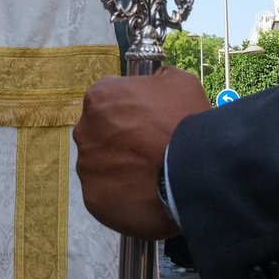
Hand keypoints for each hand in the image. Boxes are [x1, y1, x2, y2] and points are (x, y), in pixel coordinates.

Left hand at [72, 66, 209, 239]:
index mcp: (99, 98)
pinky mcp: (94, 199)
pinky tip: (145, 194)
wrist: (193, 170)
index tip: (147, 122)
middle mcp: (84, 130)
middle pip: (101, 134)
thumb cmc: (184, 120)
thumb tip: (153, 84)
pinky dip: (123, 195)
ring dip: (121, 168)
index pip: (108, 101)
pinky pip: (107, 194)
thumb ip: (156, 80)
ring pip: (102, 165)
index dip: (130, 111)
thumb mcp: (178, 81)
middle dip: (121, 140)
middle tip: (149, 149)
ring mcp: (87, 167)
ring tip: (150, 175)